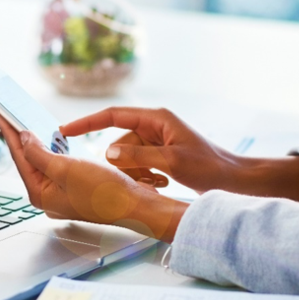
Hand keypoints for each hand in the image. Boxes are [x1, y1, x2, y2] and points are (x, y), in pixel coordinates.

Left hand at [0, 109, 187, 240]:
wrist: (135, 206)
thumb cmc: (105, 192)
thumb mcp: (66, 168)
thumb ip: (39, 153)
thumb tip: (23, 138)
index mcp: (40, 194)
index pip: (18, 155)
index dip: (8, 130)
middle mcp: (47, 196)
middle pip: (27, 159)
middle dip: (18, 135)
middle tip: (6, 112)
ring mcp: (60, 194)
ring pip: (42, 161)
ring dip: (35, 141)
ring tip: (23, 121)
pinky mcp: (74, 189)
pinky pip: (57, 165)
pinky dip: (53, 150)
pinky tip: (51, 139)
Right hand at [62, 107, 242, 193]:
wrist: (234, 180)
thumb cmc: (209, 166)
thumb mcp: (172, 161)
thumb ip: (139, 156)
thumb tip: (108, 154)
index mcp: (156, 118)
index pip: (112, 115)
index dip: (86, 122)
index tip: (64, 131)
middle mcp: (153, 126)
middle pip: (119, 142)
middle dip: (122, 163)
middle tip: (142, 178)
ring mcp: (156, 142)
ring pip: (126, 158)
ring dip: (134, 173)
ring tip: (157, 183)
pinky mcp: (159, 156)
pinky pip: (137, 165)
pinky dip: (143, 177)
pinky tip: (159, 184)